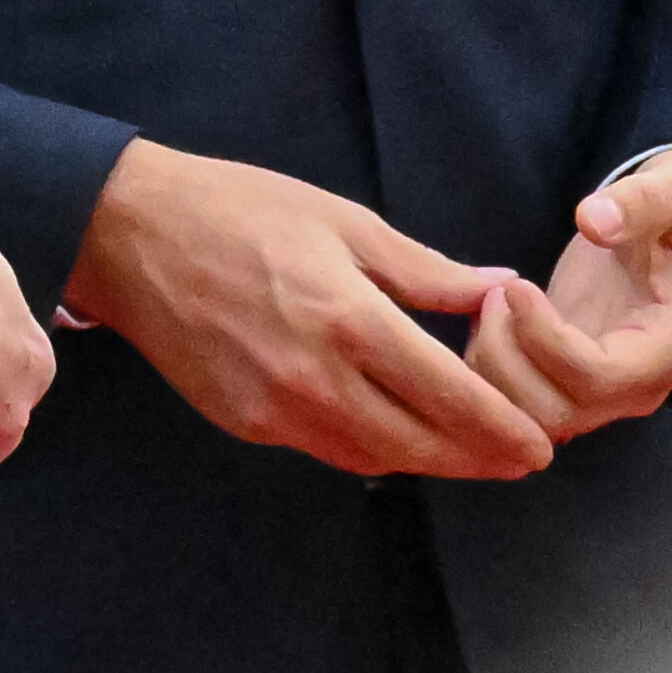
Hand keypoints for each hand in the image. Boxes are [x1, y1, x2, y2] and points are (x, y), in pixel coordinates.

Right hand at [62, 140, 552, 481]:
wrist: (131, 235)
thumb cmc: (242, 210)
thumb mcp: (345, 221)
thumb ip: (425, 269)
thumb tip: (499, 288)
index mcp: (349, 320)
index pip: (447, 396)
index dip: (500, 428)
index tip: (540, 444)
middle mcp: (314, 380)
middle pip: (417, 445)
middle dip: (477, 459)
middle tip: (524, 459)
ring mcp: (274, 411)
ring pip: (371, 458)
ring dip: (428, 462)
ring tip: (473, 453)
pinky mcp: (243, 423)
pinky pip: (325, 450)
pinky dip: (371, 451)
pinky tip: (398, 436)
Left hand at [466, 149, 671, 444]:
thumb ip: (643, 202)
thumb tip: (592, 221)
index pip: (601, 378)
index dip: (547, 340)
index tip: (517, 287)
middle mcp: (639, 385)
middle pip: (559, 414)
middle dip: (510, 358)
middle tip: (495, 294)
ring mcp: (604, 389)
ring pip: (531, 420)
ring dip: (494, 367)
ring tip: (490, 301)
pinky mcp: (573, 378)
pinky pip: (521, 404)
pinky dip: (491, 370)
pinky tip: (490, 316)